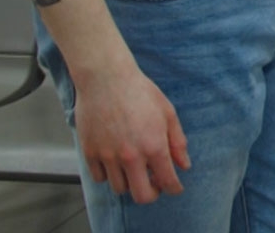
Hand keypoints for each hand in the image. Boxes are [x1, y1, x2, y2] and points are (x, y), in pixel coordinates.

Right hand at [71, 61, 188, 203]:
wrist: (106, 79)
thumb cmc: (140, 92)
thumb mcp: (167, 113)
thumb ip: (177, 142)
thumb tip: (184, 165)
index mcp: (154, 146)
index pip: (168, 181)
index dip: (174, 188)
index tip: (175, 187)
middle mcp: (131, 156)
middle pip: (142, 196)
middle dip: (152, 193)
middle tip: (154, 183)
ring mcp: (108, 156)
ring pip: (119, 188)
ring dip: (130, 182)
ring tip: (135, 168)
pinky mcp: (90, 152)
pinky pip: (100, 177)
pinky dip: (109, 175)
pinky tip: (115, 162)